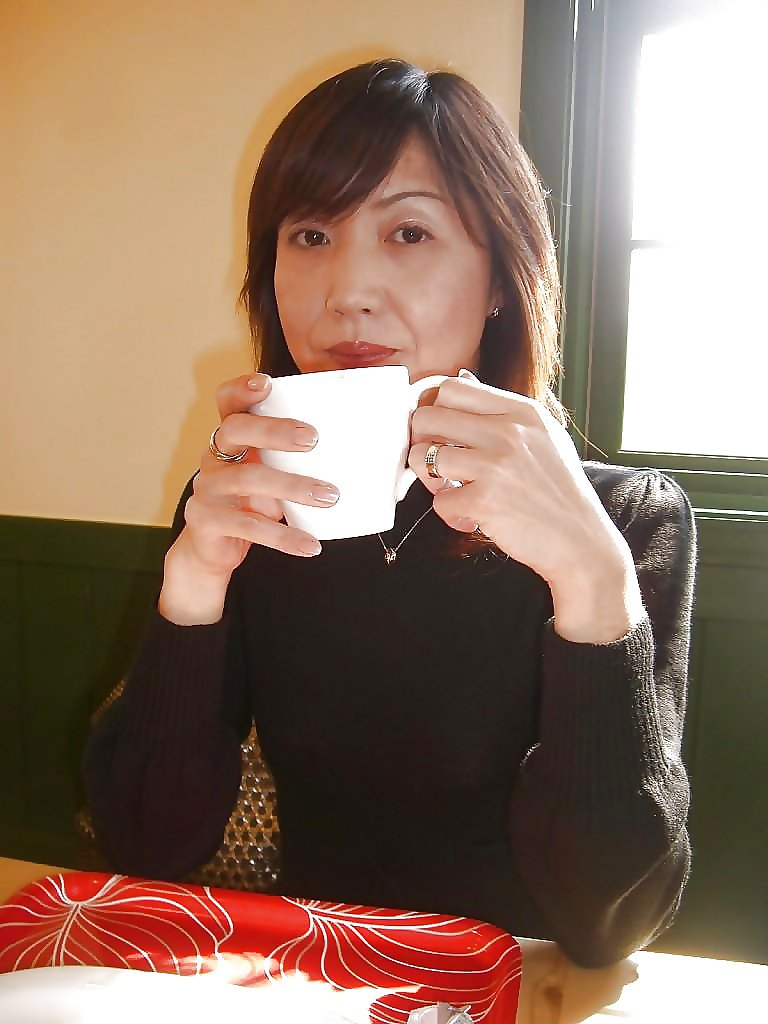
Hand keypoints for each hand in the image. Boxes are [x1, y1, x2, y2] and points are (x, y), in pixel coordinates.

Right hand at [159, 373, 338, 623]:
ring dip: (291, 486)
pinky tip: (310, 545)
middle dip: (275, 430)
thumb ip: (305, 463)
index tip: (267, 382)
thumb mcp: (274, 477)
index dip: (241, 388)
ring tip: (330, 497)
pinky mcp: (206, 522)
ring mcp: (207, 489)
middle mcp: (214, 457)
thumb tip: (383, 461)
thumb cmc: (253, 503)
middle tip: (313, 439)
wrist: (213, 550)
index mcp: (231, 439)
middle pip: (236, 430)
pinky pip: (248, 527)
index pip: (228, 402)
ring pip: (246, 479)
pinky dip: (283, 536)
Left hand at [409, 376, 644, 642]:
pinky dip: (451, 514)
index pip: (452, 388)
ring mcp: (495, 465)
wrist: (581, 540)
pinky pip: (438, 502)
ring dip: (430, 479)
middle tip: (440, 463)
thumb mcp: (544, 436)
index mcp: (522, 411)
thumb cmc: (559, 491)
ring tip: (454, 490)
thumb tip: (461, 383)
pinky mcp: (484, 500)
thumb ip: (504, 412)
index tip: (439, 431)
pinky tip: (472, 517)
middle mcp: (508, 432)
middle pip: (427, 416)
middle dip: (423, 441)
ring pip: (423, 456)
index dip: (436, 410)